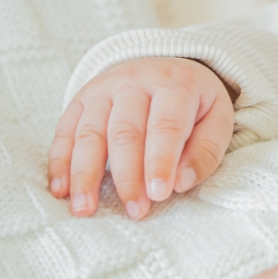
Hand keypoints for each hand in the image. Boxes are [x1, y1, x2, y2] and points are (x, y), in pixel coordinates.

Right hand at [47, 56, 234, 218]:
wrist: (165, 67)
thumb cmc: (194, 105)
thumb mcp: (216, 120)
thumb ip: (204, 152)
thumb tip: (180, 183)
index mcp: (174, 84)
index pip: (165, 125)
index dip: (160, 161)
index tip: (158, 195)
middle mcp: (135, 82)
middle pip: (125, 132)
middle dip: (128, 176)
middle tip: (134, 211)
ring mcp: (104, 88)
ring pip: (90, 133)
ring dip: (85, 174)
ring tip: (84, 209)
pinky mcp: (81, 99)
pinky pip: (65, 130)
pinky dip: (60, 162)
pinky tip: (61, 190)